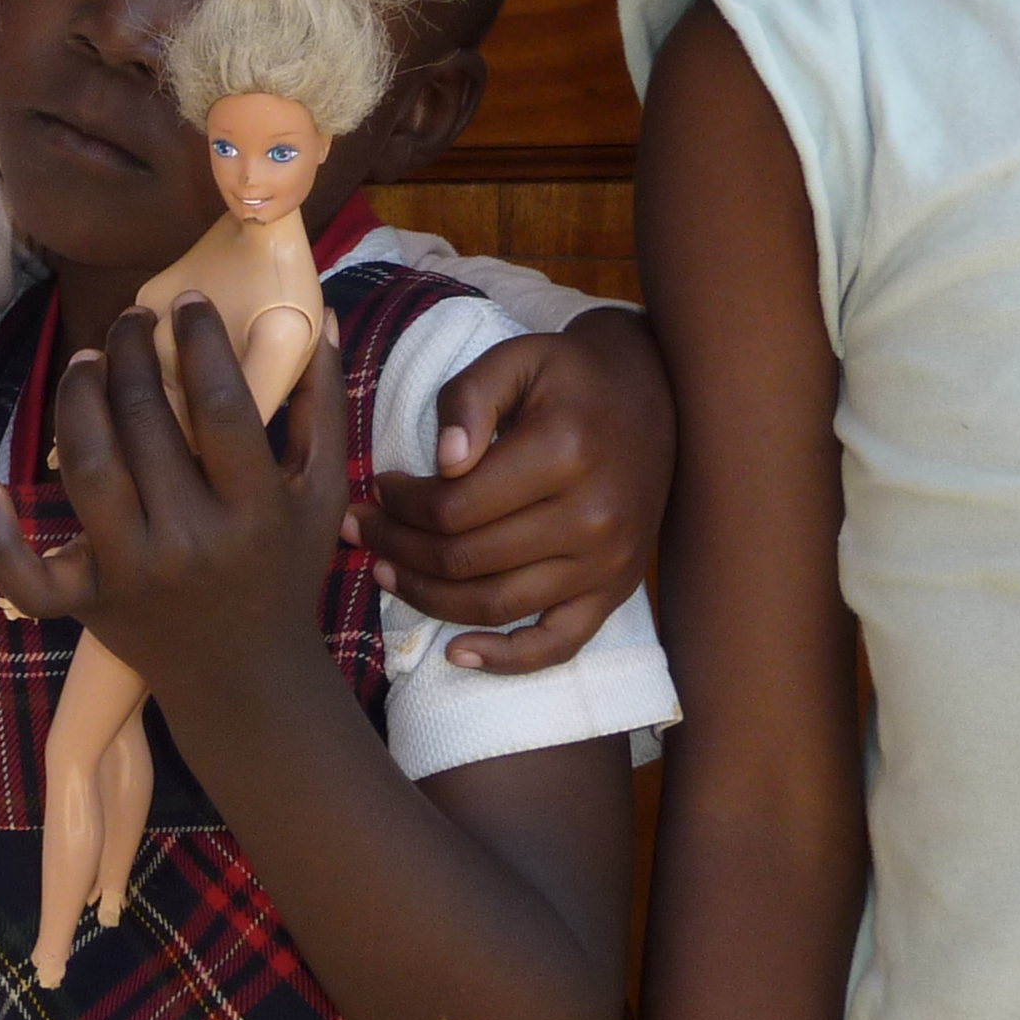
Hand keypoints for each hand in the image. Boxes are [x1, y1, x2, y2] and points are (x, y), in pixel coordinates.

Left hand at [0, 299, 343, 687]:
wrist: (247, 678)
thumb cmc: (285, 571)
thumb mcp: (323, 495)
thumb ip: (324, 405)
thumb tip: (322, 316)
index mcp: (255, 510)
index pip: (221, 404)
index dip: (199, 341)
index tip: (187, 304)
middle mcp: (190, 540)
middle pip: (145, 422)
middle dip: (132, 352)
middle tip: (133, 320)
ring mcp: (132, 573)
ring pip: (86, 468)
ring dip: (77, 399)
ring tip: (88, 361)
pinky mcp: (89, 602)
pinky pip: (28, 576)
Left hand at [350, 309, 671, 671]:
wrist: (656, 393)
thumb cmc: (571, 376)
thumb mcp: (516, 358)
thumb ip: (469, 399)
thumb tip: (443, 464)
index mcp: (563, 453)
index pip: (453, 506)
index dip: (400, 505)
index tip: (379, 488)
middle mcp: (591, 517)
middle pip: (466, 559)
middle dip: (397, 547)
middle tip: (363, 529)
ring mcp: (607, 562)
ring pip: (495, 604)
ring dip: (427, 597)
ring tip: (386, 571)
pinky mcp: (617, 590)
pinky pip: (557, 644)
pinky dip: (505, 660)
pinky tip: (455, 654)